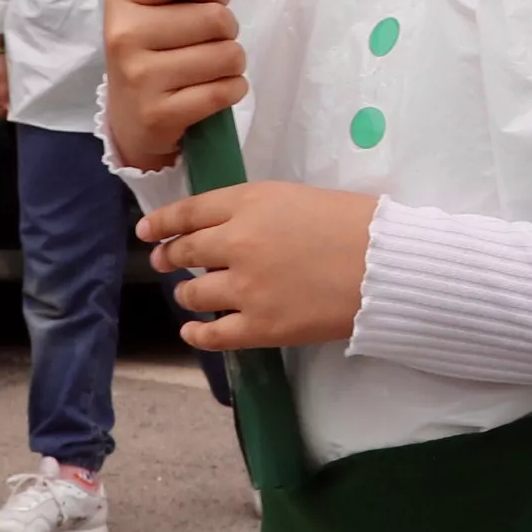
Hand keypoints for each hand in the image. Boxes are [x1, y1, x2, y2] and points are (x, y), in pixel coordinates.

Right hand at [102, 0, 254, 170]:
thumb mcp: (169, 4)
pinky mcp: (158, 114)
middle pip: (215, 16)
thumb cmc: (156, 48)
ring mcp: (138, 76)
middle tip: (208, 41)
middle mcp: (124, 34)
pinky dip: (233, 89)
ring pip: (227, 55)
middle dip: (227, 29)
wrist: (130, 117)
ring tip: (210, 67)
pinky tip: (213, 91)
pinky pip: (224, 91)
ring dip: (232, 62)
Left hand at [137, 180, 375, 348]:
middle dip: (169, 256)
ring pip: (193, 293)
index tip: (148, 231)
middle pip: (185, 251)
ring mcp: (245, 287)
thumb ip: (255, 210)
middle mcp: (238, 242)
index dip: (163, 222)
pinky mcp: (260, 326)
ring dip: (186, 293)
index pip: (189, 212)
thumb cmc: (353, 224)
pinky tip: (193, 330)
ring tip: (188, 294)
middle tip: (164, 260)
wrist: (384, 266)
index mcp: (249, 202)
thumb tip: (227, 229)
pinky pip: (213, 334)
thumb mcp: (296, 197)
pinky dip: (197, 333)